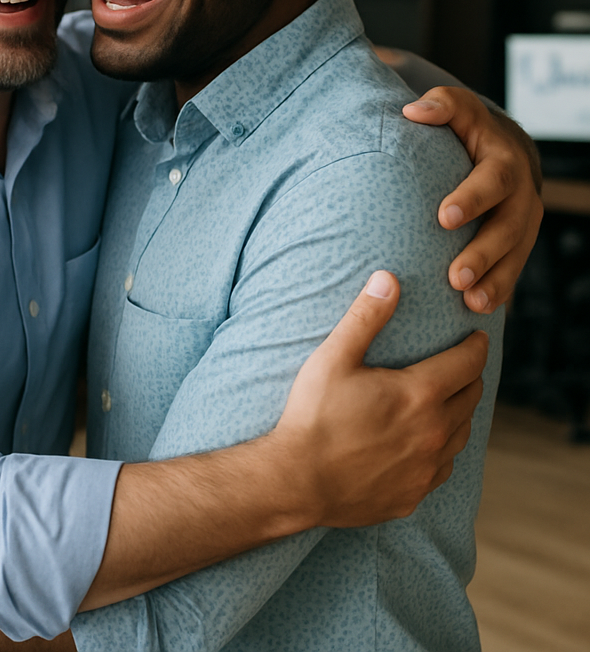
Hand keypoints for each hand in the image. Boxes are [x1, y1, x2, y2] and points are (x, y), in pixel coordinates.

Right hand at [275, 271, 487, 528]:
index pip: (467, 364)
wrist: (296, 481)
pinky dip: (443, 449)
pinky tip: (428, 443)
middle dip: (469, 376)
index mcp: (420, 395)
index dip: (475, 346)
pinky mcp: (414, 494)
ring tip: (449, 400)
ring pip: (462, 434)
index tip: (477, 336)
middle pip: (471, 398)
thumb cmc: (313, 416)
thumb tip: (388, 279)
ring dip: (460, 413)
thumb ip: (365, 317)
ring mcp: (426, 468)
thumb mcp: (333, 358)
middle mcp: (434, 433)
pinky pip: (443, 467)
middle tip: (462, 365)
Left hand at [404, 86, 542, 311]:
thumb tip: (413, 111)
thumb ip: (440, 106)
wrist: (501, 152)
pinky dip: (497, 292)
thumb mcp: (457, 109)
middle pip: (507, 228)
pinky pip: (512, 272)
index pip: (491, 180)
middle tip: (455, 277)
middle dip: (483, 253)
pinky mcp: (516, 246)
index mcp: (504, 163)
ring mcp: (522, 225)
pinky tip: (477, 310)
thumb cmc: (466, 130)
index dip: (471, 198)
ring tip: (469, 302)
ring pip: (514, 256)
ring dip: (494, 281)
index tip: (443, 216)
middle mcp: (520, 196)